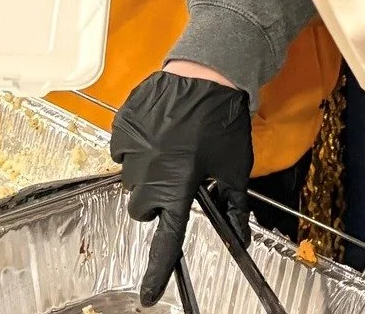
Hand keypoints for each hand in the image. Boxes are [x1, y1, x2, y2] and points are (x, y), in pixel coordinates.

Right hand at [111, 71, 253, 306]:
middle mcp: (149, 173)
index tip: (148, 294)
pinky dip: (137, 149)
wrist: (205, 72)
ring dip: (147, 174)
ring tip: (172, 149)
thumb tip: (242, 234)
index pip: (166, 239)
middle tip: (179, 181)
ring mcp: (131, 148)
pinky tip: (159, 133)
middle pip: (142, 209)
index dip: (157, 270)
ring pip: (131, 179)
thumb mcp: (234, 166)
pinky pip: (123, 150)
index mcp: (178, 186)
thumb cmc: (223, 119)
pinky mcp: (122, 127)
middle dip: (157, 202)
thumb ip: (234, 203)